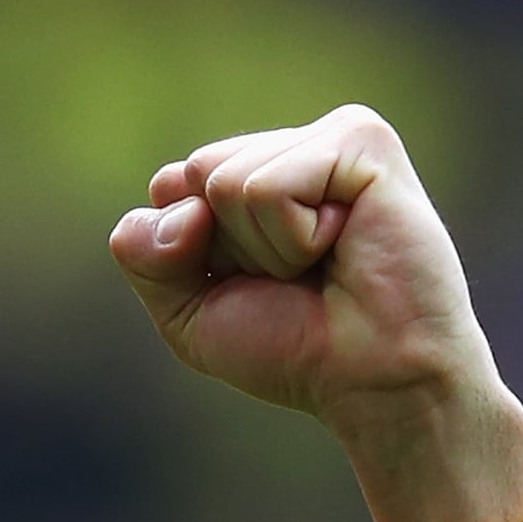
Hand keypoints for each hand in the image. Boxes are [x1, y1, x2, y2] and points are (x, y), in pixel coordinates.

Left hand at [108, 106, 522, 521]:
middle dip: (232, 249)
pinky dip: (294, 239)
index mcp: (260, 174)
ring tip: (327, 265)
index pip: (173, 184)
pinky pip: (270, 188)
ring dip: (269, 249)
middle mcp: (295, 148)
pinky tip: (346, 246)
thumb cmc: (300, 352)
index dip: (194, 253)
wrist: (378, 383)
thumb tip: (167, 191)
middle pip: (197, 174)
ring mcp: (331, 138)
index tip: (261, 288)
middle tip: (302, 278)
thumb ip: (144, 253)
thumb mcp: (191, 313)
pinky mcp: (362, 141)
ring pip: (228, 182)